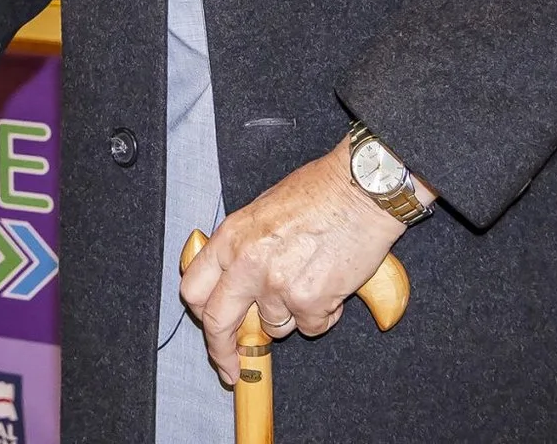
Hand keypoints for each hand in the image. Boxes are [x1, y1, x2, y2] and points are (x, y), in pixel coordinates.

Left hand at [179, 139, 406, 382]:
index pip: (194, 289)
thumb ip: (244, 247)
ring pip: (274, 326)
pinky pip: (311, 326)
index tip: (211, 332)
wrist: (362, 189)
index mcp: (231, 238)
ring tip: (311, 279)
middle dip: (223, 352)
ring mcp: (277, 285)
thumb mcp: (263, 210)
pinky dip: (323, 314)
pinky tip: (332, 284)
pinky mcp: (310, 301)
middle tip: (232, 368)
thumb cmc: (320, 192)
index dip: (201, 316)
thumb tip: (235, 283)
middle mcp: (247, 263)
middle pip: (218, 323)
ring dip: (291, 315)